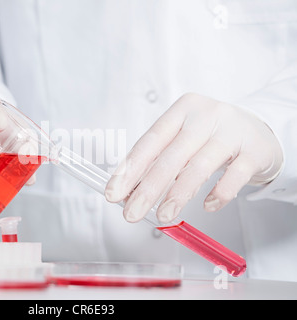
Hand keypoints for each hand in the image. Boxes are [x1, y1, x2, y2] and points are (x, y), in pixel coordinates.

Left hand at [105, 93, 283, 223]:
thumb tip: (128, 191)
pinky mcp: (255, 150)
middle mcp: (206, 116)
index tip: (113, 193)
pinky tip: (207, 206)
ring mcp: (232, 132)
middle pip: (171, 157)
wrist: (261, 129)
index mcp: (182, 111)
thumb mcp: (183, 139)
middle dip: (147, 189)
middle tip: (131, 213)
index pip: (149, 142)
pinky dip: (218, 194)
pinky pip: (234, 176)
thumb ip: (159, 160)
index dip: (129, 169)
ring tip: (163, 216)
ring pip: (199, 167)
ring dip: (177, 195)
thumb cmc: (212, 137)